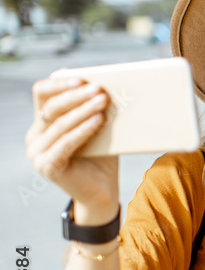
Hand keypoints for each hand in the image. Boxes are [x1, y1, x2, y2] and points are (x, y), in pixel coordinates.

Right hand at [25, 76, 118, 220]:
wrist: (102, 191)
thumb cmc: (102, 156)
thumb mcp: (98, 127)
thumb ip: (95, 107)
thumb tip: (104, 81)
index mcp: (43, 122)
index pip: (42, 93)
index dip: (59, 84)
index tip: (82, 78)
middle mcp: (36, 136)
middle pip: (51, 107)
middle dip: (76, 96)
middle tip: (99, 89)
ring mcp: (37, 152)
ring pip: (59, 124)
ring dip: (83, 111)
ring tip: (103, 101)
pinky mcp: (46, 166)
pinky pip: (65, 143)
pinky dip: (82, 130)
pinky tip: (98, 121)